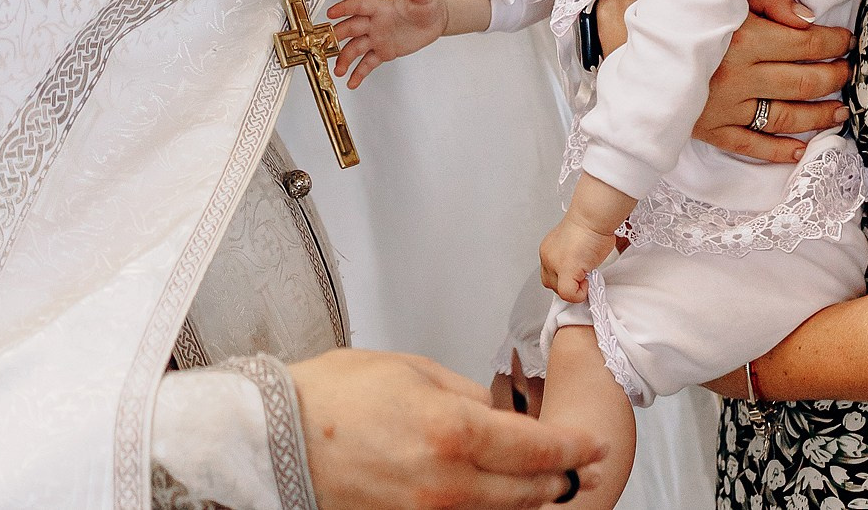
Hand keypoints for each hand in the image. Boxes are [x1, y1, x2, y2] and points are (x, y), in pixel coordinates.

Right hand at [294, 348, 607, 509]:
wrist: (274, 438)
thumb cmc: (330, 397)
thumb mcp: (410, 370)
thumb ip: (464, 393)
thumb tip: (497, 410)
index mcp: (452, 431)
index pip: (537, 448)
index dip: (574, 447)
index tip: (594, 443)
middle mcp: (446, 482)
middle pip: (529, 492)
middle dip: (562, 478)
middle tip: (584, 464)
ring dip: (529, 501)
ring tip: (547, 483)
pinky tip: (495, 497)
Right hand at [329, 0, 447, 87]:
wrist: (435, 20)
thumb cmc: (427, 4)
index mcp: (382, 7)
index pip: (360, 6)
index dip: (346, 8)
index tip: (331, 12)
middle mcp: (375, 22)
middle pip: (352, 28)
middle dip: (338, 37)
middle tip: (326, 44)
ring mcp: (377, 38)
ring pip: (356, 48)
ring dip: (345, 58)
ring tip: (338, 71)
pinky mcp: (383, 52)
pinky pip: (368, 63)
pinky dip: (359, 73)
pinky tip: (352, 82)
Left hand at [540, 215, 617, 303]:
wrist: (593, 217)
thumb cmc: (591, 224)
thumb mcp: (576, 244)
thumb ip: (573, 259)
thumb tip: (581, 273)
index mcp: (549, 249)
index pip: (550, 273)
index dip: (565, 278)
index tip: (578, 274)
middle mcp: (548, 257)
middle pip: (552, 283)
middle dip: (568, 284)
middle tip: (583, 277)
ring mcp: (554, 264)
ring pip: (559, 291)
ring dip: (575, 288)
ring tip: (587, 276)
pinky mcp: (566, 270)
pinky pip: (568, 294)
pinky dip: (579, 294)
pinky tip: (588, 281)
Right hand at [595, 0, 853, 162]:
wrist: (609, 33)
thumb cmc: (662, 4)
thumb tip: (805, 16)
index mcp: (740, 38)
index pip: (803, 43)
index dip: (832, 42)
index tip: (847, 40)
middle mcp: (736, 76)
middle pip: (801, 82)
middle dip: (833, 78)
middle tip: (849, 73)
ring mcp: (721, 107)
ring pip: (784, 117)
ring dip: (818, 116)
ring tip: (840, 112)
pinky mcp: (704, 128)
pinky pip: (749, 145)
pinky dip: (778, 151)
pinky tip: (801, 151)